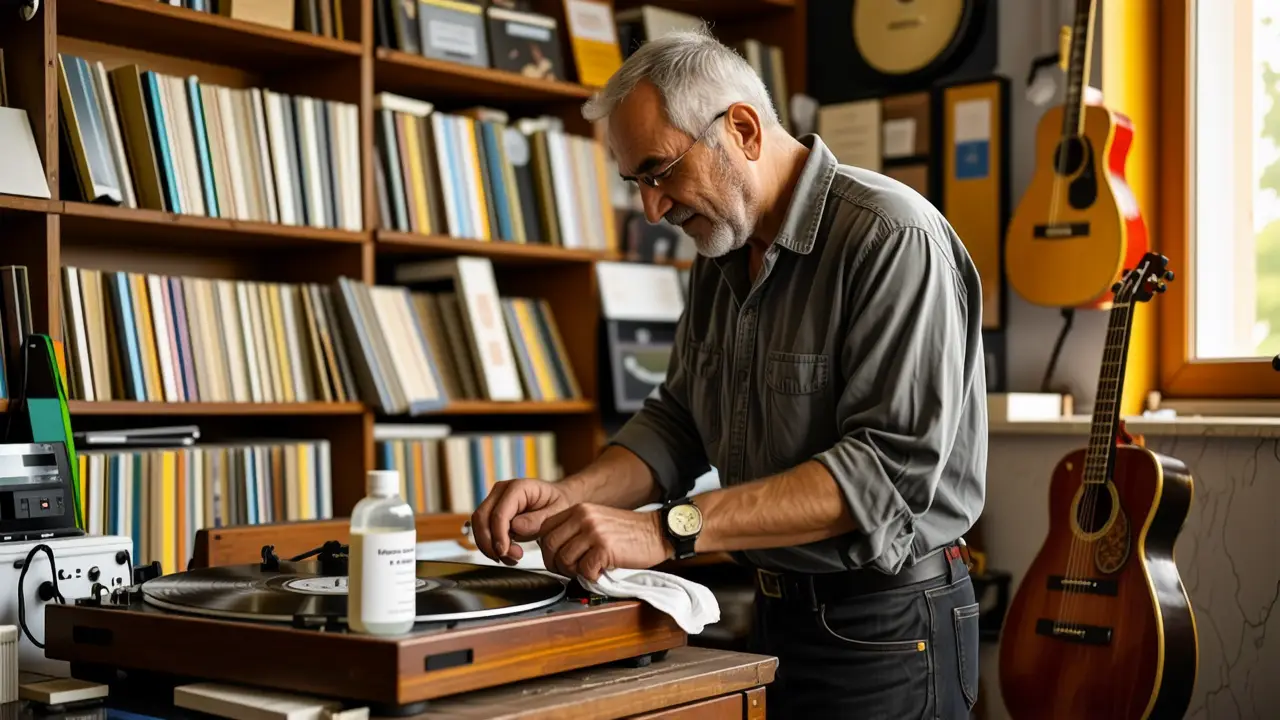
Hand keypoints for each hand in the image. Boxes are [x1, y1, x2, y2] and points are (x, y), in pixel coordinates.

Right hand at [471, 478, 572, 563]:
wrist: (559, 501)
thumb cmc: (559, 503)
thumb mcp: (557, 512)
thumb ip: (538, 519)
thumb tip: (516, 527)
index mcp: (518, 487)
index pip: (499, 513)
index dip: (499, 534)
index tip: (505, 551)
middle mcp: (502, 491)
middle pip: (482, 517)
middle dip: (490, 542)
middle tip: (509, 557)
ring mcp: (495, 501)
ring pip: (479, 525)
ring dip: (489, 546)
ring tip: (512, 558)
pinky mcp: (493, 513)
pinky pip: (484, 530)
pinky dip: (491, 545)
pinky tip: (507, 554)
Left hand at [537, 504, 670, 581]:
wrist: (656, 532)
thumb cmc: (628, 532)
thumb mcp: (596, 521)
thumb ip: (574, 530)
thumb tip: (553, 551)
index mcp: (578, 509)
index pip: (545, 529)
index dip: (547, 549)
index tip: (556, 559)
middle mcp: (583, 516)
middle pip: (550, 546)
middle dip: (556, 564)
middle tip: (570, 570)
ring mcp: (593, 531)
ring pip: (565, 559)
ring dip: (575, 571)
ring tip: (589, 570)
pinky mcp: (605, 547)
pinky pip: (584, 569)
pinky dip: (591, 576)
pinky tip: (601, 572)